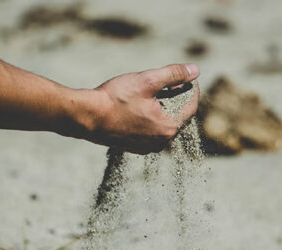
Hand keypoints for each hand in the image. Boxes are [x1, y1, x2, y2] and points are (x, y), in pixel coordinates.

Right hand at [62, 64, 199, 153]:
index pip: (191, 107)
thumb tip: (195, 70)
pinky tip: (138, 106)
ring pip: (162, 123)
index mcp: (168, 128)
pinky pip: (150, 130)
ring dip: (162, 108)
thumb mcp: (148, 81)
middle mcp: (161, 142)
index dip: (191, 89)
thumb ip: (173, 75)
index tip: (187, 77)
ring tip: (151, 93)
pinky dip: (149, 118)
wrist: (86, 117)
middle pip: (177, 116)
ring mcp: (147, 147)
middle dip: (175, 98)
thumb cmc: (116, 99)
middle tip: (167, 82)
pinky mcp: (134, 147)